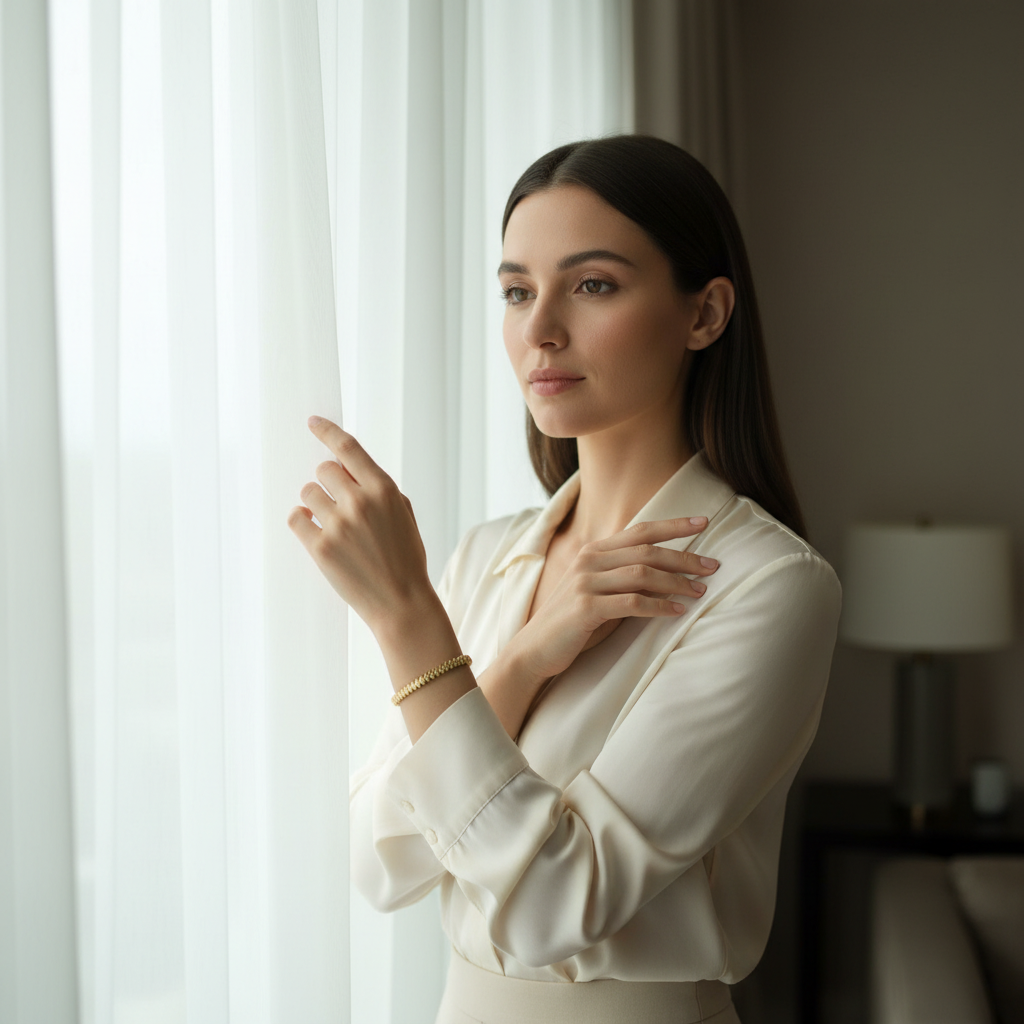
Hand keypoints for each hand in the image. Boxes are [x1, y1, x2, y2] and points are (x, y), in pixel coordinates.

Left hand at [287, 416, 433, 634]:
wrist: (402, 602)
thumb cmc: (406, 558)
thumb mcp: (405, 515)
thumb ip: (379, 489)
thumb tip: (348, 470)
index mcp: (384, 490)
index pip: (348, 448)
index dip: (327, 431)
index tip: (313, 422)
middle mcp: (360, 502)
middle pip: (323, 470)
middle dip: (327, 483)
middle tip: (337, 503)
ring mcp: (338, 524)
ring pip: (308, 493)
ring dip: (315, 504)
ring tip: (331, 523)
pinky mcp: (320, 547)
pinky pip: (296, 518)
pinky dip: (301, 521)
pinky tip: (314, 531)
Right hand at [506, 517, 718, 683]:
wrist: (534, 649)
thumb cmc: (573, 623)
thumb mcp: (599, 592)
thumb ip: (625, 578)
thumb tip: (669, 574)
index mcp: (593, 551)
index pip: (640, 530)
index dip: (673, 525)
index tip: (704, 522)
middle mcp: (589, 560)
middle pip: (647, 550)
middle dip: (684, 557)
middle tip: (713, 566)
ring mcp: (585, 583)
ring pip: (643, 574)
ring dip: (677, 582)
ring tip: (700, 591)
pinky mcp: (585, 608)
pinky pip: (632, 602)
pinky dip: (659, 607)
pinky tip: (677, 612)